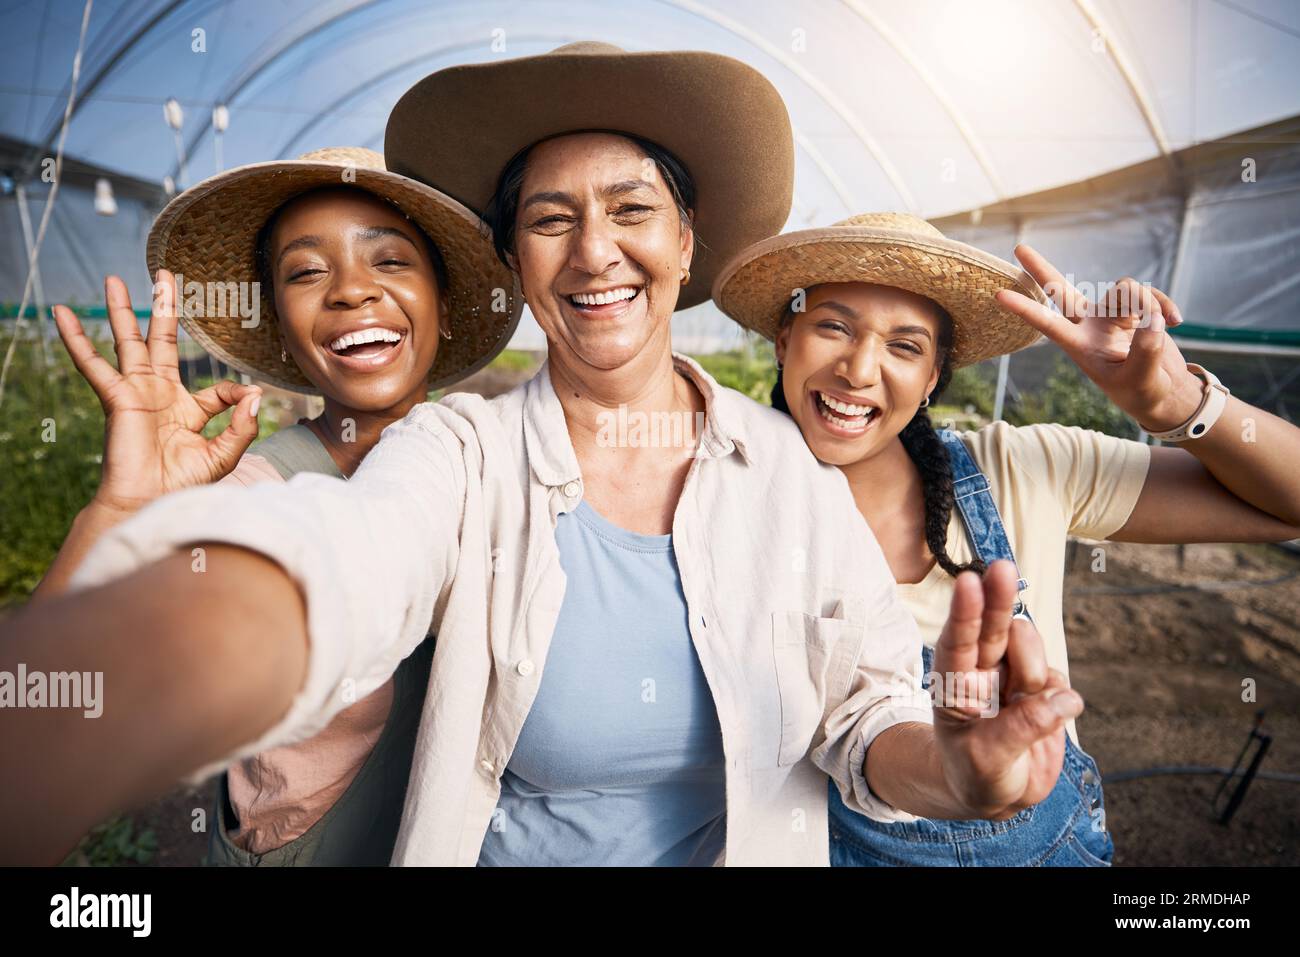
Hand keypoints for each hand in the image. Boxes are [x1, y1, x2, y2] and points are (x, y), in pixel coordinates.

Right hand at [52, 271, 262, 514]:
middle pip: (163, 341)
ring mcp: (136, 393)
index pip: (216, 391)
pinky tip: (62, 314)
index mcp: (188, 411)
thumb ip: (242, 426)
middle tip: (165, 275)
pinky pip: (92, 363)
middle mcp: (160, 396)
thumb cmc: (183, 485)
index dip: (235, 395)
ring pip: (128, 342)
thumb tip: (256, 393)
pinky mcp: (116, 397)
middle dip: (163, 308)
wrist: (149, 503)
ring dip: (121, 310)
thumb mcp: (223, 455)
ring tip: (113, 279)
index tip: (250, 398)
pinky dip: (76, 338)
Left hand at [930, 560, 1082, 817]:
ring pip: (1029, 648)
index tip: (969, 582)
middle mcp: (982, 670)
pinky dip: (1057, 697)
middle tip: (1002, 568)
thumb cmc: (975, 773)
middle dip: (997, 597)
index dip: (965, 613)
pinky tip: (1047, 715)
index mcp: (954, 682)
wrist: (994, 792)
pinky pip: (1058, 680)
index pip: (957, 642)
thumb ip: (1020, 729)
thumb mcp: (987, 761)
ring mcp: (1014, 676)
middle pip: (992, 626)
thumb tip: (1062, 701)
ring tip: (1023, 701)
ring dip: (1032, 668)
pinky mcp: (1045, 690)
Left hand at [995, 244, 1204, 432]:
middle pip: (1061, 290)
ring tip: (1166, 324)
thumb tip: (1151, 319)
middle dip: (1040, 269)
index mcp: (1079, 345)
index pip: (1047, 324)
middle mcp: (1089, 325)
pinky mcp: (1135, 309)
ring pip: (1124, 288)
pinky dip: (1164, 304)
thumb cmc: (1143, 393)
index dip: (1025, 309)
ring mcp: (1110, 314)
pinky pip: (1148, 294)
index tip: (998, 296)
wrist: (1163, 391)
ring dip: (1148, 302)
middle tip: (1019, 248)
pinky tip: (1177, 320)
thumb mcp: (1141, 380)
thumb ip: (1145, 351)